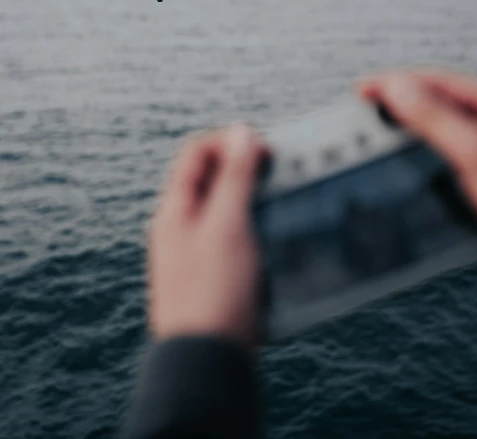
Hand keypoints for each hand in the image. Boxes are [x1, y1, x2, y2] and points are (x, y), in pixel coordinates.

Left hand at [148, 123, 266, 345]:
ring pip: (226, 206)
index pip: (197, 151)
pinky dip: (254, 224)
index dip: (230, 140)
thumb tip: (241, 132)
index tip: (266, 146)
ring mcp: (196, 250)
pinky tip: (275, 234)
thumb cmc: (213, 293)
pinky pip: (234, 235)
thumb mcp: (228, 225)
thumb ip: (235, 177)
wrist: (207, 362)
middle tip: (279, 171)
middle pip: (212, 177)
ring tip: (283, 199)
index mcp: (175, 207)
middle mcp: (181, 225)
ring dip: (253, 196)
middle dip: (245, 167)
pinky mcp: (214, 274)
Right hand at [358, 69, 476, 289]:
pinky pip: (438, 174)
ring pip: (433, 144)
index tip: (366, 89)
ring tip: (376, 144)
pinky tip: (403, 176)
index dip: (397, 82)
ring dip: (405, 144)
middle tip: (365, 117)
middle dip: (397, 111)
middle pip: (433, 110)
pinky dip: (416, 173)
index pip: (438, 82)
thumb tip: (399, 90)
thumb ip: (436, 118)